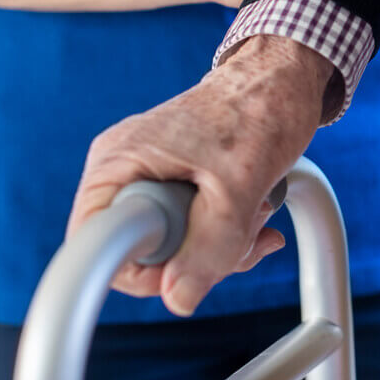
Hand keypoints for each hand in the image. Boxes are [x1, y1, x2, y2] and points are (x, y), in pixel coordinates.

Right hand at [66, 35, 332, 315]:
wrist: (285, 79)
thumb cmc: (260, 109)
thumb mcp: (239, 185)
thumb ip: (211, 246)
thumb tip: (179, 300)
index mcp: (118, 163)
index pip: (94, 248)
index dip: (142, 271)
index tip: (189, 262)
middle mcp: (124, 169)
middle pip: (139, 252)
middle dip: (197, 256)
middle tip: (240, 231)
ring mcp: (149, 174)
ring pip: (171, 244)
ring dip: (222, 244)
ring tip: (257, 210)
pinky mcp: (176, 180)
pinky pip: (190, 227)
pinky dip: (227, 231)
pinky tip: (258, 211)